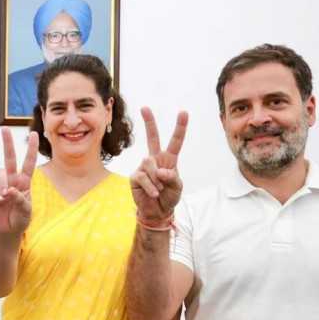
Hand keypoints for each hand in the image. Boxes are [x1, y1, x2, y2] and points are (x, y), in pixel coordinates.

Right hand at [0, 128, 37, 234]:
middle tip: (4, 129)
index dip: (31, 148)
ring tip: (5, 195)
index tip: (34, 134)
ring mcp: (1, 185)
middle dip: (7, 143)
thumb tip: (9, 190)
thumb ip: (20, 200)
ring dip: (2, 182)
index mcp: (25, 182)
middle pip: (9, 158)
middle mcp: (12, 180)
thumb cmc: (20, 219)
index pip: (29, 162)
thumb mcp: (26, 211)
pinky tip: (0, 200)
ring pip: (0, 173)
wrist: (8, 230)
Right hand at [130, 107, 187, 224]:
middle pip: (152, 137)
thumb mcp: (178, 187)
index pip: (175, 141)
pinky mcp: (135, 176)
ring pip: (149, 163)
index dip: (180, 127)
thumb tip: (161, 171)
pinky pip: (143, 177)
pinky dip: (150, 186)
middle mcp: (155, 159)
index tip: (183, 112)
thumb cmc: (169, 197)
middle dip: (149, 122)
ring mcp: (144, 167)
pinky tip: (153, 193)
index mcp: (169, 159)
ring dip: (157, 179)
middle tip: (145, 108)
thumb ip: (173, 177)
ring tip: (159, 190)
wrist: (157, 211)